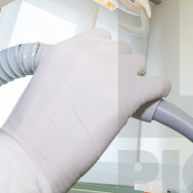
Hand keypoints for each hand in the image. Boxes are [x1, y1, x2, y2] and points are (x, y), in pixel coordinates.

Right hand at [0, 29, 170, 192]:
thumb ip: (71, 73)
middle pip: (121, 51)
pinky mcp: (131, 92)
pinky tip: (150, 103)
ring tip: (122, 103)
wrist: (32, 154)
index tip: (102, 73)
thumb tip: (92, 82)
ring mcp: (113, 71)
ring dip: (135, 81)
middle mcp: (92, 52)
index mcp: (68, 48)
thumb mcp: (46, 82)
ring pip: (139, 65)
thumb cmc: (33, 129)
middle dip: (119, 70)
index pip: (100, 38)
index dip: (104, 58)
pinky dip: (158, 92)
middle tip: (109, 94)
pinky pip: (159, 84)